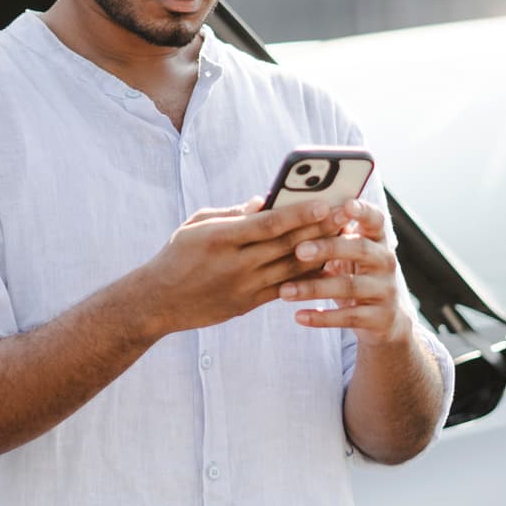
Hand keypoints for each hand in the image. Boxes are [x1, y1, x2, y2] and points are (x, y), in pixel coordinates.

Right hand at [139, 196, 344, 336]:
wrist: (159, 301)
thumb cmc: (177, 255)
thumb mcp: (197, 224)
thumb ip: (232, 213)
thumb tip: (263, 201)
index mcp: (221, 238)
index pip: (268, 224)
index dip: (298, 214)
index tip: (324, 202)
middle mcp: (235, 263)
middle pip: (286, 245)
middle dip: (319, 229)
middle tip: (346, 215)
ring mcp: (243, 286)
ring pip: (291, 269)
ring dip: (321, 253)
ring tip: (343, 239)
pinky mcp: (247, 304)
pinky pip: (285, 290)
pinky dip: (307, 278)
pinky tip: (327, 267)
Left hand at [274, 199, 412, 345]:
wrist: (384, 319)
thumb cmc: (353, 274)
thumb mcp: (346, 253)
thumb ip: (327, 233)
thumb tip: (281, 209)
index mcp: (377, 239)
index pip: (375, 219)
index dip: (363, 211)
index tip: (346, 204)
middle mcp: (385, 261)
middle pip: (359, 249)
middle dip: (328, 248)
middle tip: (299, 250)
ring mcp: (385, 290)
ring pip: (349, 286)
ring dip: (314, 288)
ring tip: (284, 292)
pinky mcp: (380, 317)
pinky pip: (349, 317)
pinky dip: (322, 317)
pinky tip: (298, 316)